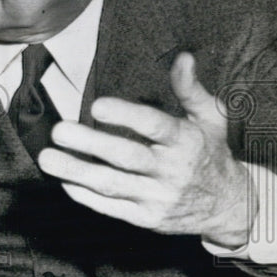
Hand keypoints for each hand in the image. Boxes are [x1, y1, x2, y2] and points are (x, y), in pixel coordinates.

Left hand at [39, 52, 255, 246]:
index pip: (155, 127)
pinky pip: (110, 208)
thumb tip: (183, 57)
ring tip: (47, 158)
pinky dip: (84, 195)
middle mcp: (172, 171)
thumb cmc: (211, 153)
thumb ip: (190, 89)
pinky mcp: (146, 219)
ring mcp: (158, 198)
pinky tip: (63, 180)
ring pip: (112, 185)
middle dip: (90, 144)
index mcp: (187, 142)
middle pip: (127, 157)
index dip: (126, 116)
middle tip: (58, 130)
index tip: (97, 106)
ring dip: (76, 172)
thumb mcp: (210, 118)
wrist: (229, 206)